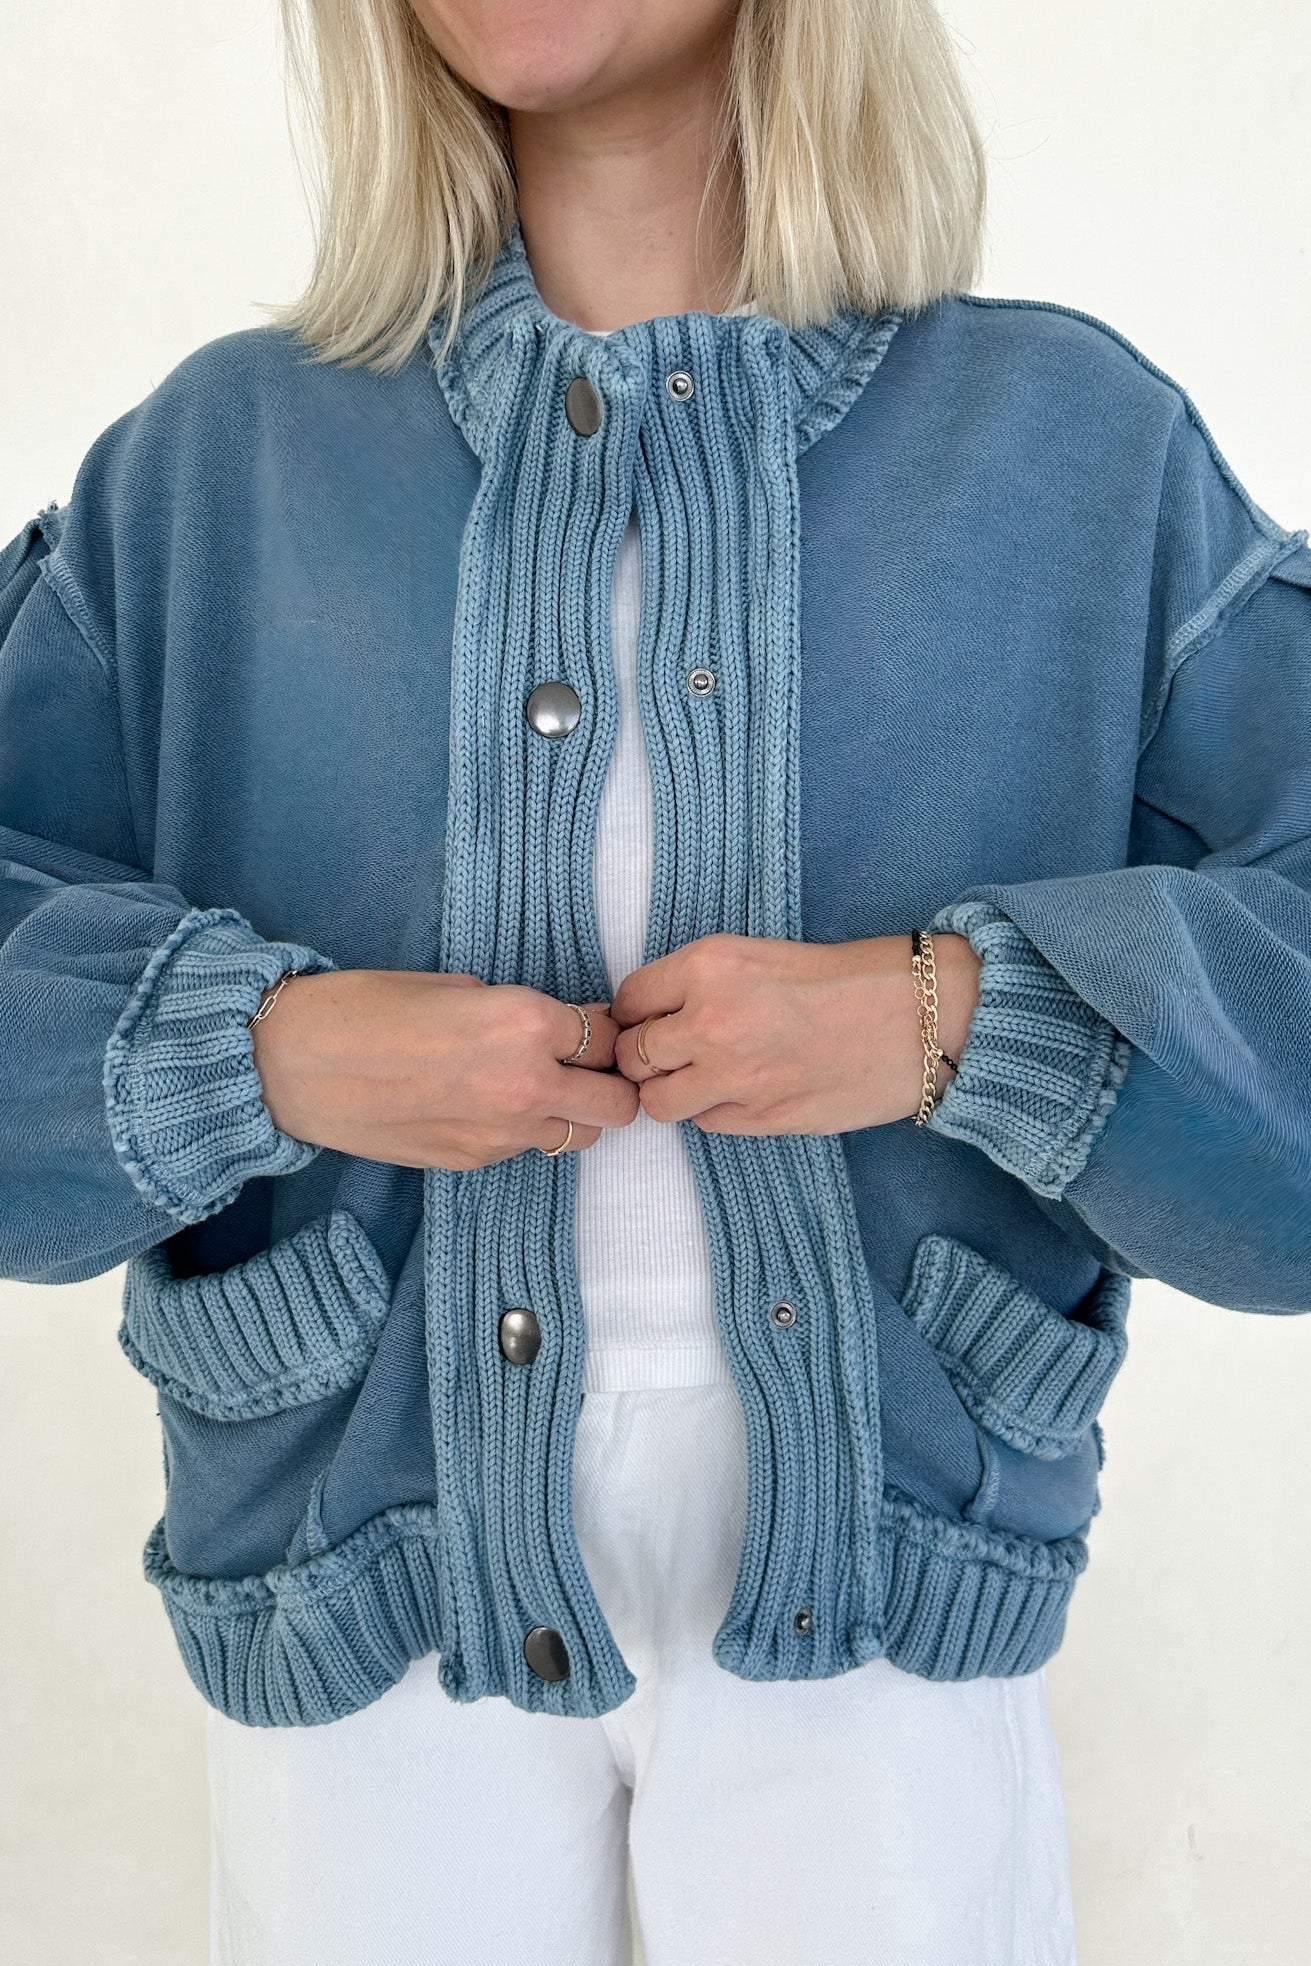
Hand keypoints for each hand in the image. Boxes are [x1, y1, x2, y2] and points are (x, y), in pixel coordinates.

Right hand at [250, 969, 637, 1169]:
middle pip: (617, 1102)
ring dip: (572, 1112)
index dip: (600, 1029)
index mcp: (526, 1023)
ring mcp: (503, 1133)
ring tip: (537, 1089)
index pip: (607, 1035)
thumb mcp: (455, 985)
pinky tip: (485, 1106)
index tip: (586, 1025)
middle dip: (608, 1081)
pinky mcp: (474, 1161)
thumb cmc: (365, 1007)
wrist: (295, 1064)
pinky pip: (527, 1149)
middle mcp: (528, 1084)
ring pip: (581, 1136)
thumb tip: (548, 1027)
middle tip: (581, 1065)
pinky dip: (524, 1130)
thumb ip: (514, 1010)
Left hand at [609, 931, 981, 1134]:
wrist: (918, 1017)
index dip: (634, 1011)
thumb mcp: (760, 954)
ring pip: (658, 1102)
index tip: (647, 1017)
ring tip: (701, 1076)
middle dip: (642, 1056)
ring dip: (671, 1090)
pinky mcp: (761, 1119)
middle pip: (632, 1056)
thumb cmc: (847, 978)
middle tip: (668, 1051)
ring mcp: (734, 1078)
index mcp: (709, 968)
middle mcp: (711, 1023)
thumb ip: (700, 982)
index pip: (629, 999)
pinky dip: (713, 1109)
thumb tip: (652, 1016)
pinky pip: (705, 1123)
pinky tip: (745, 1089)